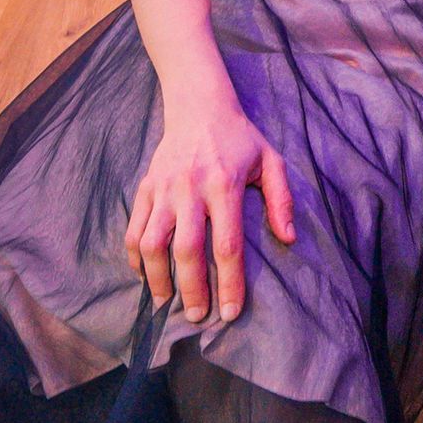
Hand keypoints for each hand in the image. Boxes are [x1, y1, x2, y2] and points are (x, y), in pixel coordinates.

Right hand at [125, 105, 294, 322]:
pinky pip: (132, 230)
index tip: (231, 312)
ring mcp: (163, 189)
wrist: (198, 105)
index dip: (229, 283)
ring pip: (150, 243)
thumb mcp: (270, 160)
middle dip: (191, 290)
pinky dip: (135, 258)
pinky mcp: (145, 188)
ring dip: (157, 279)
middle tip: (198, 317)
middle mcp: (190, 189)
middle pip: (186, 250)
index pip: (227, 245)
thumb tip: (289, 238)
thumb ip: (281, 198)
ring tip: (167, 303)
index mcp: (224, 185)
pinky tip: (146, 276)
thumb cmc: (240, 138)